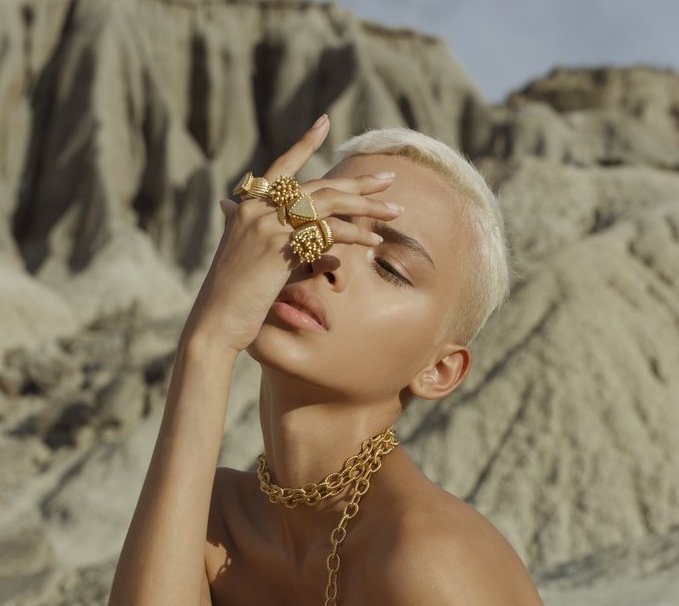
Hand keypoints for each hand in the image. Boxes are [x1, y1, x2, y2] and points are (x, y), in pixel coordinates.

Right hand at [180, 115, 401, 356]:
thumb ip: (278, 240)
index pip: (281, 166)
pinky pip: (326, 233)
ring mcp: (265, 224)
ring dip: (366, 205)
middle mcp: (256, 209)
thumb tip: (309, 239)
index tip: (325, 122)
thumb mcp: (253, 259)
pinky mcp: (277, 245)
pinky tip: (374, 241)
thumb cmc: (235, 296)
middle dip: (357, 182)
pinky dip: (354, 235)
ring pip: (327, 203)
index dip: (304, 143)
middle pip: (317, 186)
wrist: (214, 321)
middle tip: (389, 178)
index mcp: (247, 207)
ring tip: (396, 210)